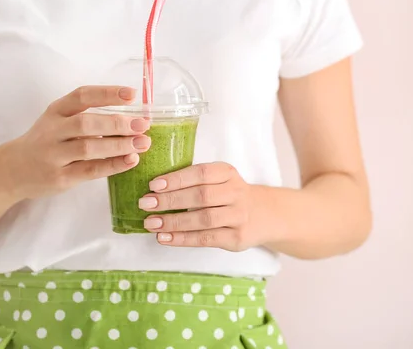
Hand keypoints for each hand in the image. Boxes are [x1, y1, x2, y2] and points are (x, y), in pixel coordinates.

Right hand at [3, 86, 150, 198]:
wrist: (14, 170)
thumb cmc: (46, 142)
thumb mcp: (58, 121)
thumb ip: (87, 117)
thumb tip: (132, 117)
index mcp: (55, 111)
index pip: (82, 96)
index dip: (107, 93)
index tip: (132, 94)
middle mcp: (52, 131)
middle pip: (86, 123)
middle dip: (117, 123)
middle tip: (142, 124)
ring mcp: (53, 155)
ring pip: (88, 148)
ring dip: (119, 145)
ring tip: (142, 143)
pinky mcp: (59, 178)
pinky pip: (89, 170)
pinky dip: (112, 165)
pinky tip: (130, 160)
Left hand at [140, 162, 259, 250]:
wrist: (266, 214)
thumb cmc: (230, 195)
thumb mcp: (219, 180)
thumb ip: (194, 182)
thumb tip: (155, 190)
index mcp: (227, 173)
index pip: (201, 173)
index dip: (177, 179)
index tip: (153, 185)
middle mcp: (236, 193)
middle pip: (201, 196)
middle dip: (170, 200)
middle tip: (146, 204)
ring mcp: (238, 216)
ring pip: (203, 219)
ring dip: (174, 222)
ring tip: (151, 223)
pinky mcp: (237, 238)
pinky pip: (206, 239)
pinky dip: (182, 239)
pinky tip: (164, 237)